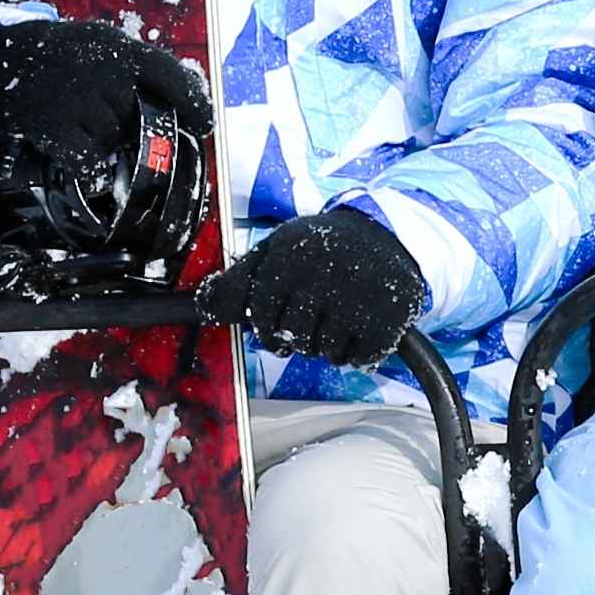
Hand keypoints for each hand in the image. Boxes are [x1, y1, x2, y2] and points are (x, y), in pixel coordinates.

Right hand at [0, 16, 205, 256]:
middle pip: (142, 114)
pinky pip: (87, 159)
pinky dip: (89, 167)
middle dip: (136, 129)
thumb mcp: (95, 46)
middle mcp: (101, 68)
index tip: (205, 124)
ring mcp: (76, 96)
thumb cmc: (53, 58)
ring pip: (114, 138)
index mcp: (116, 47)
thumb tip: (172, 104)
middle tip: (121, 130)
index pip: (168, 73)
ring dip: (106, 143)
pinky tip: (82, 161)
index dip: (192, 101)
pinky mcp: (52, 122)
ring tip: (83, 129)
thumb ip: (129, 69)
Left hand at [196, 206, 433, 369]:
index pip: (260, 313)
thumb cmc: (324, 246)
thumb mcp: (280, 248)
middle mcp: (321, 276)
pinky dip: (356, 351)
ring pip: (322, 353)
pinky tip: (359, 324)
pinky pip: (356, 359)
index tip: (277, 322)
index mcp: (290, 256)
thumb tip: (206, 305)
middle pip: (290, 339)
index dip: (267, 325)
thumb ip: (242, 278)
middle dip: (295, 336)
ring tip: (337, 315)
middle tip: (310, 317)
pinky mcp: (385, 321)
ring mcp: (355, 300)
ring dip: (326, 345)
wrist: (388, 235)